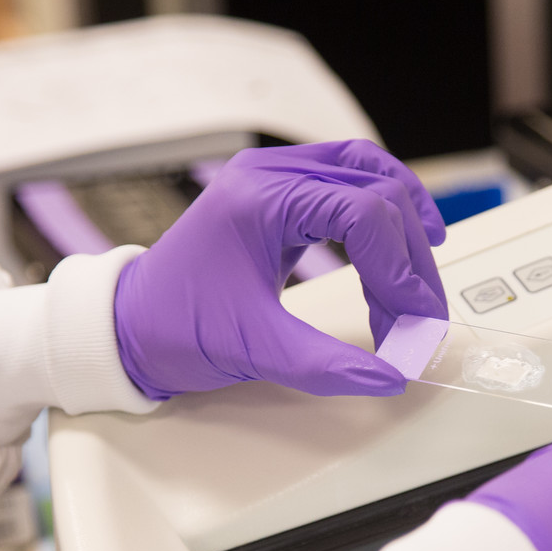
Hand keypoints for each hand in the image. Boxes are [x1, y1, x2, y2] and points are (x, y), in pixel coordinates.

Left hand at [114, 140, 448, 398]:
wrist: (128, 326)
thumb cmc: (175, 328)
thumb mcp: (254, 350)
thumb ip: (327, 364)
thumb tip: (388, 376)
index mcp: (259, 198)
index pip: (362, 212)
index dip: (400, 267)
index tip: (415, 317)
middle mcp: (268, 174)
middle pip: (374, 186)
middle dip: (408, 251)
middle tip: (422, 310)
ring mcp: (272, 180)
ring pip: (366, 173)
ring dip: (403, 219)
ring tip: (423, 270)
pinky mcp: (277, 198)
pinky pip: (346, 186)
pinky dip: (380, 215)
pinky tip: (396, 248)